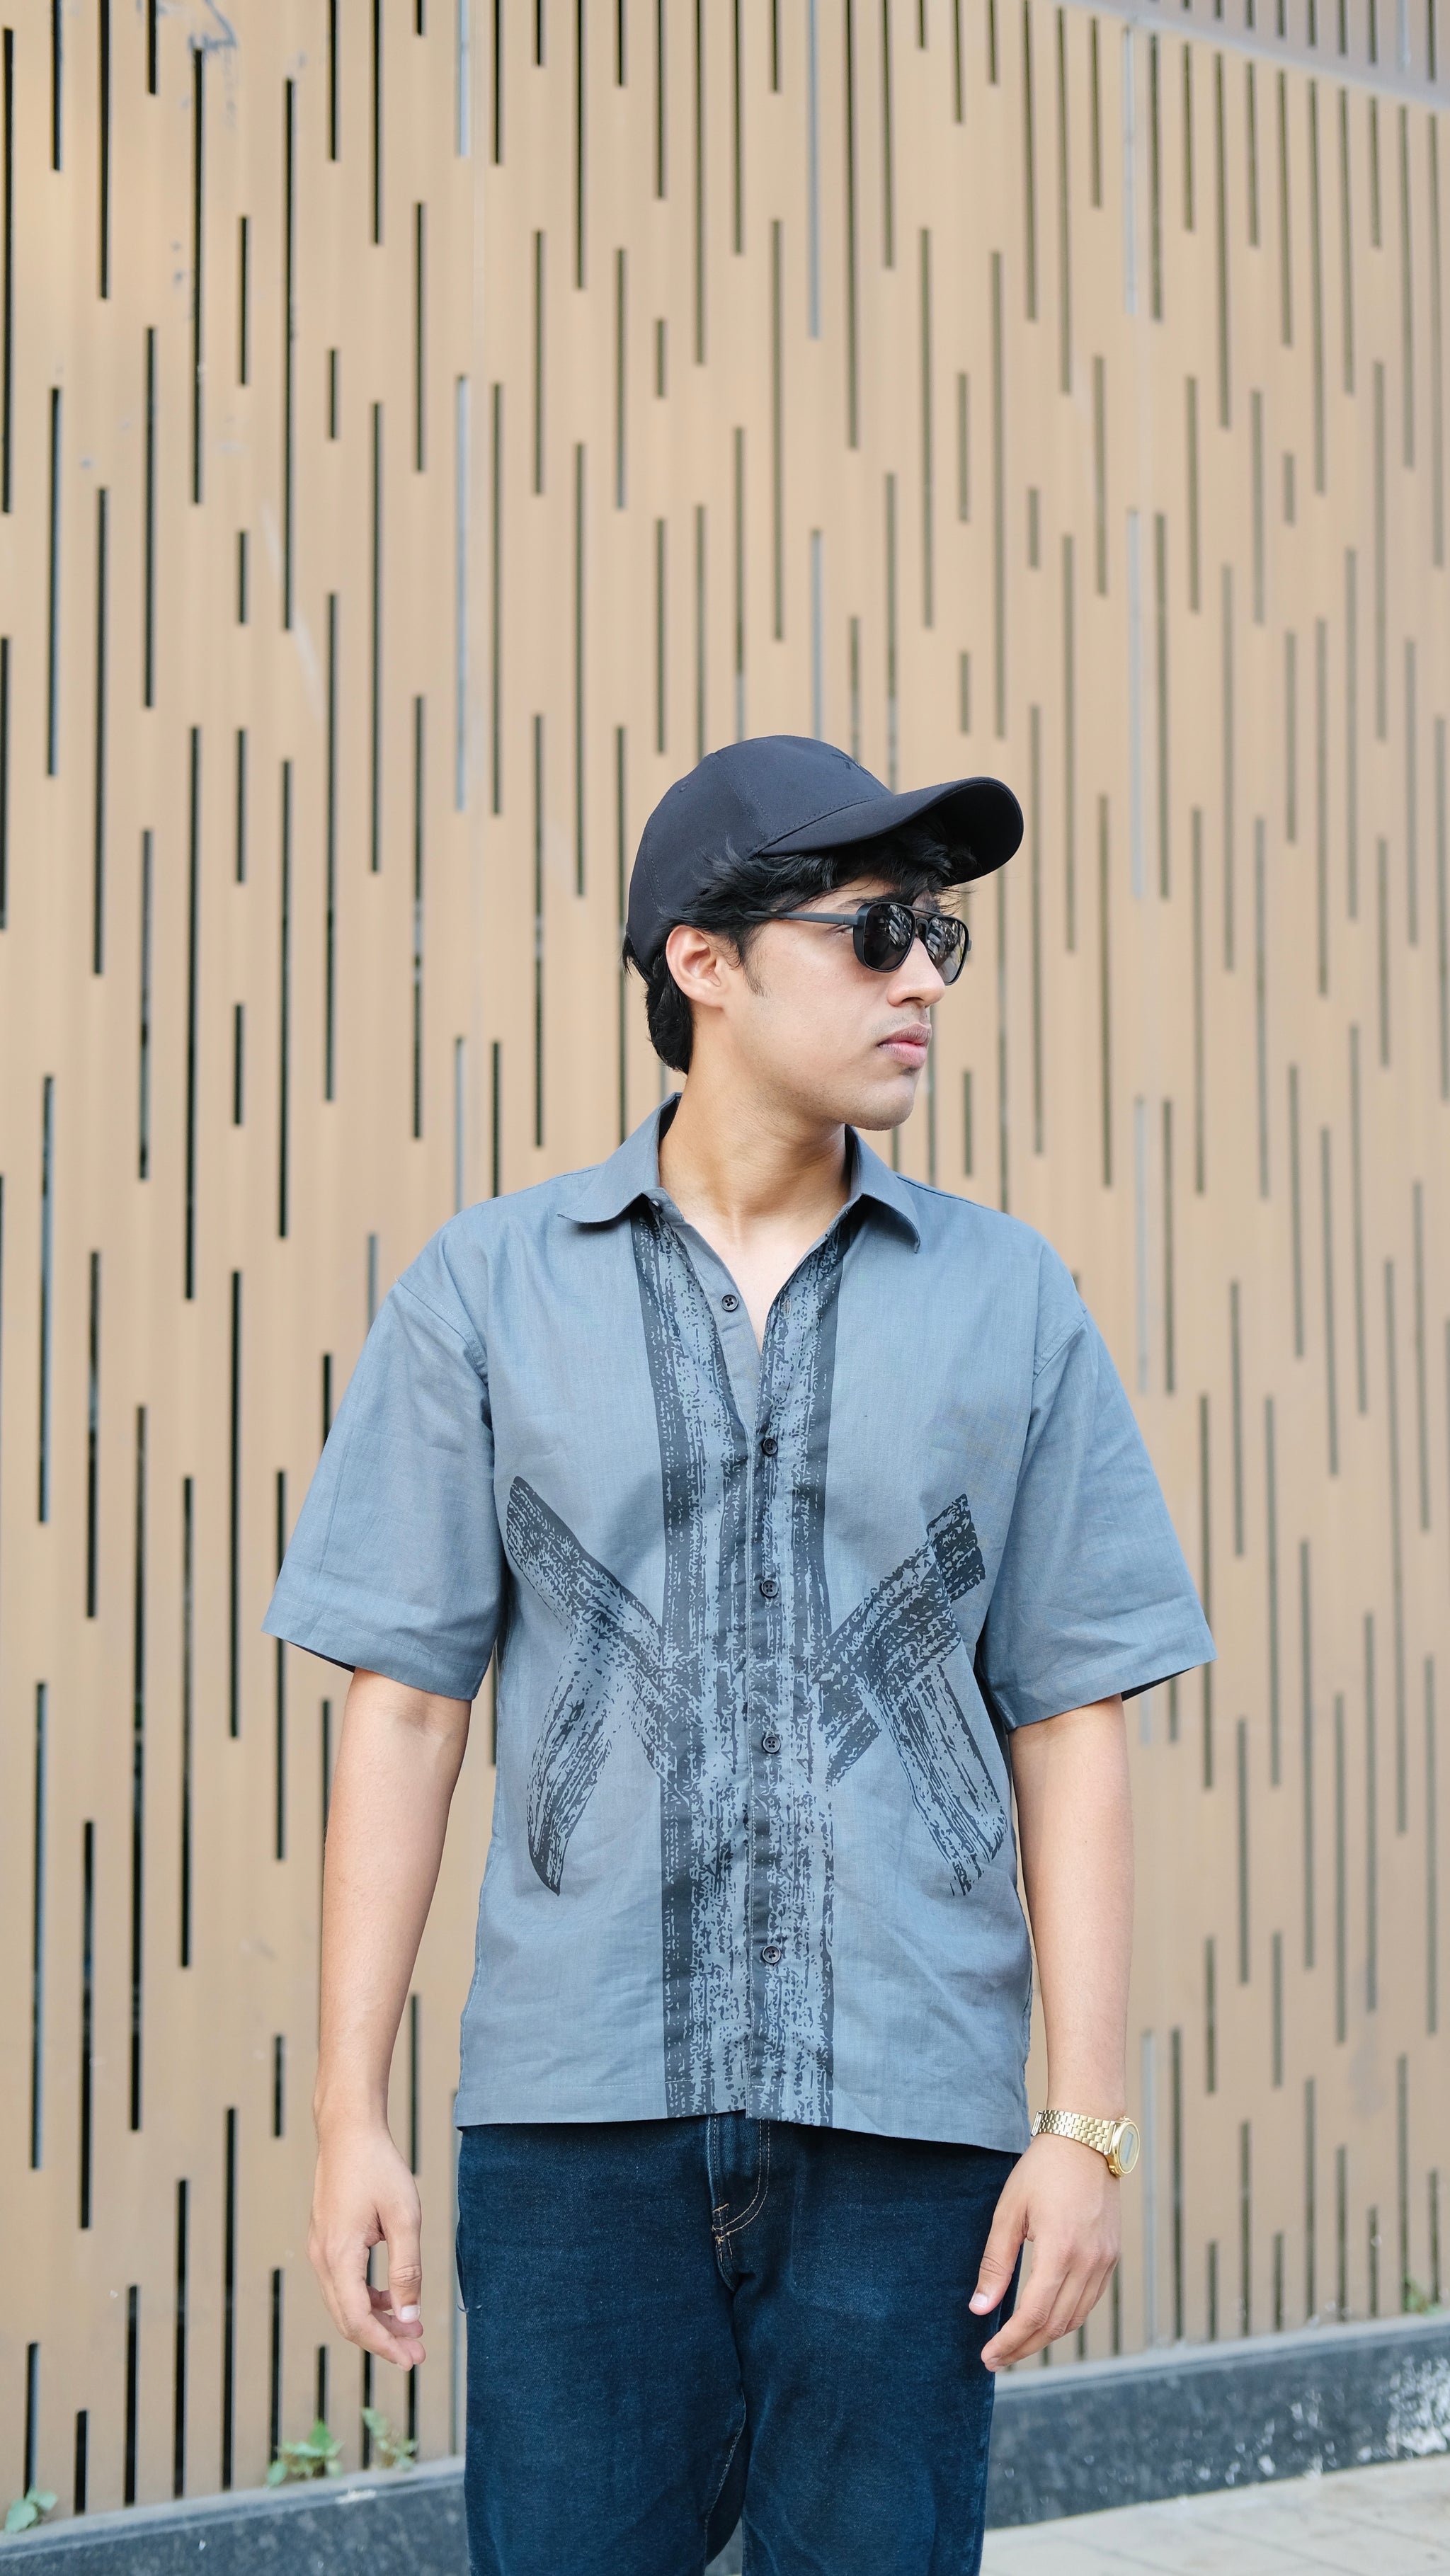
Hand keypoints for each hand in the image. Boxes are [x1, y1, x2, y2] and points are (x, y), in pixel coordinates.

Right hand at [309, 2121, 426, 2369]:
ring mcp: (320, 2250)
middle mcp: (322, 2259)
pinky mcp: (326, 2241)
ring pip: (345, 2303)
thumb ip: (406, 2271)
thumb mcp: (404, 2218)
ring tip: (411, 2328)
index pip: (358, 2321)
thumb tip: (408, 2317)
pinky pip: (343, 2284)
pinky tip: (393, 2298)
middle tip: (416, 2352)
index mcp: (338, 2257)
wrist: (348, 2130)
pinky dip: (367, 2298)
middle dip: (382, 2340)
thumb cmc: (378, 2167)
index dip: (385, 2345)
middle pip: (348, 2319)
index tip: (412, 2360)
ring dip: (376, 2320)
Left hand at [970, 2133, 1120, 2368]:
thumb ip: (996, 2262)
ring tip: (1016, 2343)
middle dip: (1024, 2347)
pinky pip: (1089, 2302)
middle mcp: (1088, 2263)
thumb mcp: (1009, 2210)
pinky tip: (1044, 2317)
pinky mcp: (1111, 2257)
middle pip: (1055, 2325)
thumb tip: (980, 2309)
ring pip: (1075, 2319)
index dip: (1010, 2342)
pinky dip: (1066, 2317)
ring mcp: (1105, 2261)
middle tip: (996, 2359)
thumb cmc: (1042, 2169)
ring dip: (1045, 2337)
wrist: (1086, 2139)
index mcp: (1060, 2251)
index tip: (987, 2356)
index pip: (1033, 2315)